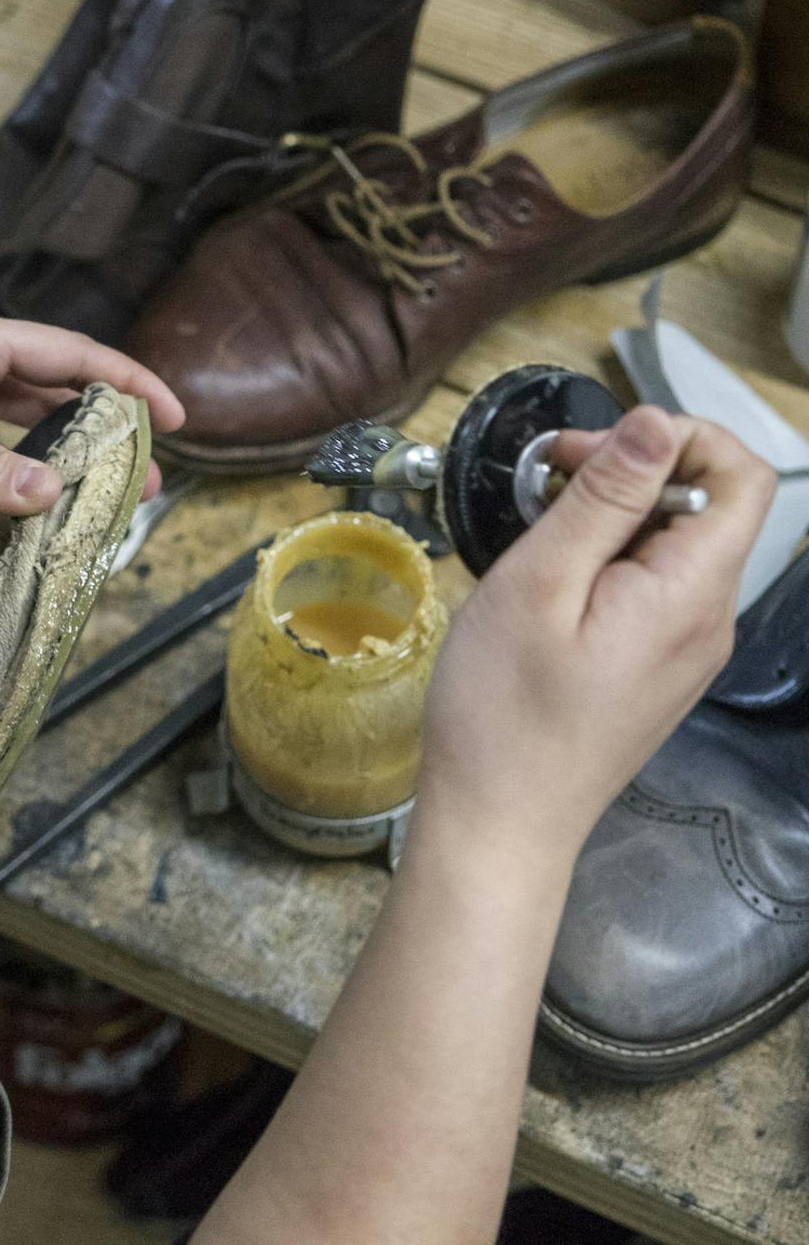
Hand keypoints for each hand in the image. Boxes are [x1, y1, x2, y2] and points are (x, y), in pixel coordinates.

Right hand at [418, 407, 772, 866]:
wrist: (502, 821)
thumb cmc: (505, 708)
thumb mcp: (539, 584)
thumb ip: (602, 501)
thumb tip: (652, 423)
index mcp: (691, 593)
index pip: (743, 475)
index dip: (678, 436)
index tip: (590, 449)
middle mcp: (708, 620)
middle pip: (706, 508)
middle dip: (630, 472)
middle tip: (540, 482)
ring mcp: (687, 652)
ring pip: (674, 548)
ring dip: (612, 518)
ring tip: (534, 534)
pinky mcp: (657, 672)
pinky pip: (653, 591)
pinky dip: (607, 563)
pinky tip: (547, 586)